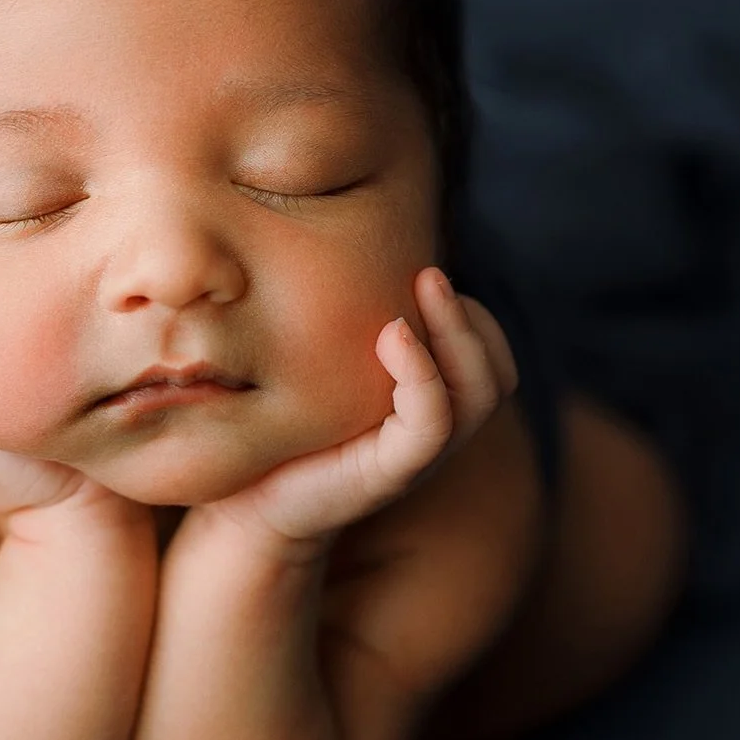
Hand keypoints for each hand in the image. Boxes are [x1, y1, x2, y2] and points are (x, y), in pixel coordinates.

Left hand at [200, 267, 518, 551]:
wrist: (242, 500)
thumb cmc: (277, 422)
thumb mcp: (319, 362)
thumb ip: (346, 321)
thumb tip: (334, 239)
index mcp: (426, 404)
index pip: (490, 355)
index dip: (473, 314)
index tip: (424, 275)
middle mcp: (431, 431)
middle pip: (497, 372)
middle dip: (473, 317)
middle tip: (429, 273)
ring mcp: (415, 455)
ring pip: (479, 392)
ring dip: (457, 332)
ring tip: (424, 287)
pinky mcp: (388, 473)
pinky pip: (431, 423)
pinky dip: (423, 373)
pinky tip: (392, 336)